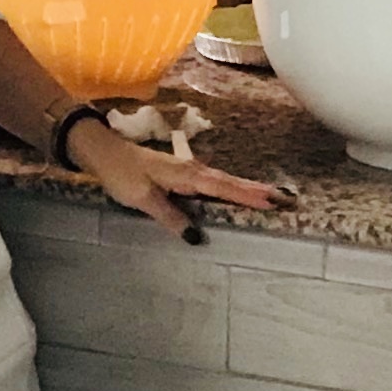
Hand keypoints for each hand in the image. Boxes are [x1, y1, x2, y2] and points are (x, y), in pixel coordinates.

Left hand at [69, 116, 289, 238]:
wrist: (103, 153)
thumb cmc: (122, 175)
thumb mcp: (143, 198)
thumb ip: (170, 217)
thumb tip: (195, 237)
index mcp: (188, 176)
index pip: (225, 189)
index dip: (249, 197)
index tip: (275, 202)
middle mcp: (194, 171)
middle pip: (232, 183)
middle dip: (259, 191)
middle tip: (287, 199)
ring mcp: (190, 171)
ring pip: (226, 182)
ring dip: (248, 189)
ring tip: (272, 197)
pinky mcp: (184, 175)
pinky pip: (215, 183)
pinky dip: (231, 188)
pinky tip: (237, 194)